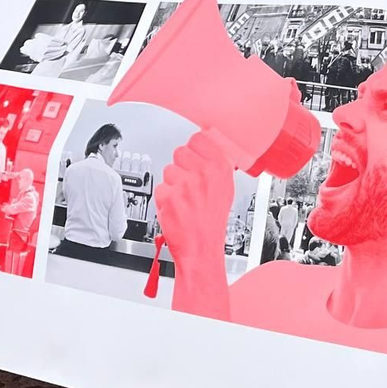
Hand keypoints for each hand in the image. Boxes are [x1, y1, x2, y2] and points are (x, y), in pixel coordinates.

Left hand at [154, 130, 238, 318]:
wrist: (201, 249)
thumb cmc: (212, 222)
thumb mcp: (225, 190)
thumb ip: (215, 167)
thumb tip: (204, 149)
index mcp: (220, 169)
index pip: (199, 139)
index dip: (194, 149)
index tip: (194, 156)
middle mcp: (203, 174)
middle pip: (180, 152)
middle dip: (181, 166)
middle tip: (188, 183)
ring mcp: (185, 184)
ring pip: (168, 170)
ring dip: (172, 183)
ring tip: (183, 199)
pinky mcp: (168, 196)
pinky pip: (160, 188)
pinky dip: (164, 198)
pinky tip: (176, 208)